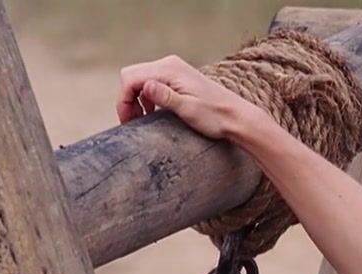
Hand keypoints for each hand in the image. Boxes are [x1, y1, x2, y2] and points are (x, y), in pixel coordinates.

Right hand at [117, 55, 260, 138]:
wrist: (237, 117)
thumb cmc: (215, 116)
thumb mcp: (188, 109)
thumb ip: (165, 97)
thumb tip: (145, 86)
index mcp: (170, 69)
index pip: (131, 77)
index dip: (123, 99)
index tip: (128, 121)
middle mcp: (169, 64)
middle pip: (132, 75)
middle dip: (127, 98)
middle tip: (133, 121)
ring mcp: (174, 69)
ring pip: (141, 79)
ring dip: (136, 98)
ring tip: (141, 119)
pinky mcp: (178, 78)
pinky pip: (152, 82)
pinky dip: (146, 97)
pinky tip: (152, 112)